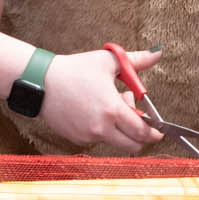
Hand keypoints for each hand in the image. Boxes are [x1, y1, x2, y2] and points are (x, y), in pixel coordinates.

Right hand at [37, 47, 163, 151]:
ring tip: (108, 104)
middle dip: (139, 134)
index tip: (159, 130)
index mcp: (112, 110)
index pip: (142, 132)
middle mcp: (101, 128)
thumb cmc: (74, 69)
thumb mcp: (108, 61)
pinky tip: (93, 110)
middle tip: (133, 114)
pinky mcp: (76, 139)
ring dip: (119, 129)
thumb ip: (137, 60)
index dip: (154, 133)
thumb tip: (158, 53)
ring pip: (114, 141)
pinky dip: (103, 130)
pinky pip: (97, 139)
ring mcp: (87, 136)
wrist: (39, 81)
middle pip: (132, 146)